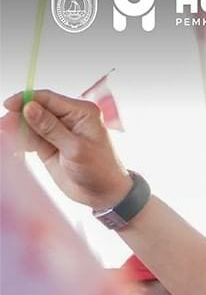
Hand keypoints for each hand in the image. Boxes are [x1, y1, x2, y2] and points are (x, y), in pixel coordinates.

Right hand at [2, 90, 132, 208]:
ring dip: (17, 129)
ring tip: (5, 136)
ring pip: (31, 123)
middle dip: (18, 116)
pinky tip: (13, 146)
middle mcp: (69, 118)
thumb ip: (51, 129)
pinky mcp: (51, 145)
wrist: (106, 196)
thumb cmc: (100, 172)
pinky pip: (32, 137)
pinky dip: (21, 140)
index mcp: (81, 112)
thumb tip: (29, 107)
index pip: (48, 98)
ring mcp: (59, 132)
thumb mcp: (76, 150)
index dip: (26, 99)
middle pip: (36, 109)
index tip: (8, 105)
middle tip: (4, 126)